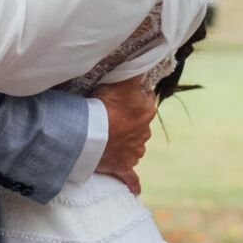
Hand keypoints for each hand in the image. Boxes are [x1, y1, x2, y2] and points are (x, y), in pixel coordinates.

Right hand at [92, 79, 156, 195]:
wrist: (90, 135)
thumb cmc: (105, 105)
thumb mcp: (122, 81)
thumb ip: (136, 68)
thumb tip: (152, 53)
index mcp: (146, 111)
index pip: (144, 99)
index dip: (132, 97)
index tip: (119, 96)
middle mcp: (145, 132)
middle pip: (139, 123)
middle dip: (129, 120)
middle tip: (109, 115)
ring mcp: (134, 151)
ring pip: (135, 146)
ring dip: (126, 143)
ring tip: (109, 138)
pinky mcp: (123, 166)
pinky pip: (131, 177)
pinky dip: (133, 183)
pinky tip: (136, 190)